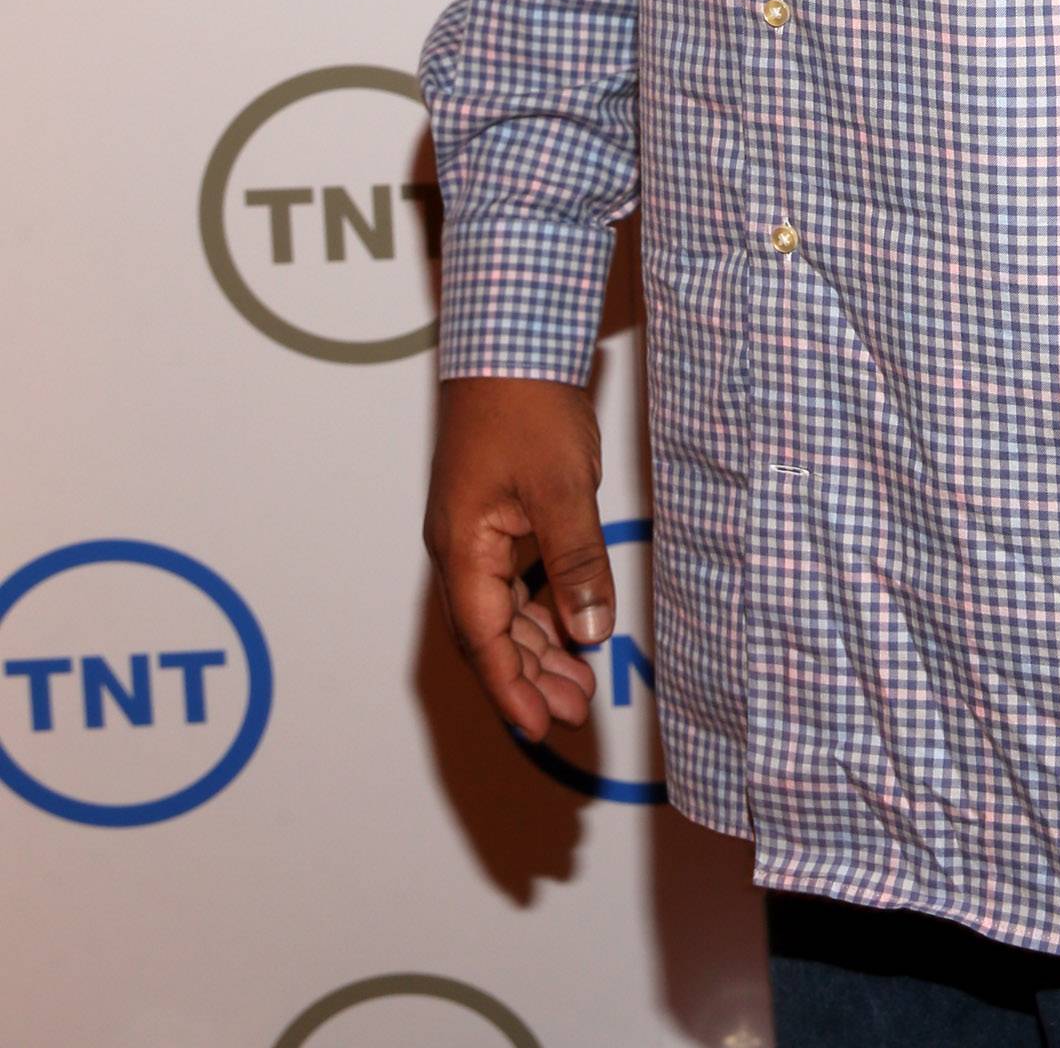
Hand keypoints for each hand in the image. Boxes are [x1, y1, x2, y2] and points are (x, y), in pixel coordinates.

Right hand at [423, 375, 613, 742]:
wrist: (514, 336)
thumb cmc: (525, 404)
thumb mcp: (560, 487)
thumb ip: (575, 561)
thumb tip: (588, 632)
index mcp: (462, 546)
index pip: (484, 640)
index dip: (513, 691)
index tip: (543, 731)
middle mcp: (463, 546)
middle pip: (491, 634)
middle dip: (532, 678)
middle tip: (579, 712)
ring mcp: (480, 529)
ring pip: (505, 609)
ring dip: (541, 647)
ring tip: (583, 684)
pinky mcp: (502, 511)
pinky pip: (518, 578)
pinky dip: (545, 606)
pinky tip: (575, 623)